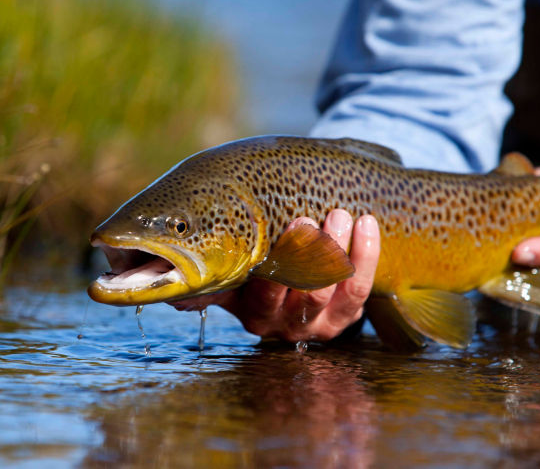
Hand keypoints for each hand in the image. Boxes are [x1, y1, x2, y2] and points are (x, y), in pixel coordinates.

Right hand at [170, 209, 380, 341]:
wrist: (293, 290)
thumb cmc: (254, 274)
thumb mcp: (232, 281)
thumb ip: (210, 282)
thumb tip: (173, 297)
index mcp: (255, 314)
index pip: (263, 297)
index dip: (272, 270)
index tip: (280, 232)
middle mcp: (288, 324)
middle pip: (304, 293)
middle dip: (308, 255)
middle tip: (308, 218)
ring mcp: (321, 322)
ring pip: (335, 289)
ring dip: (338, 250)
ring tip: (340, 215)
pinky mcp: (347, 315)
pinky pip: (361, 288)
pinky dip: (365, 255)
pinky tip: (366, 224)